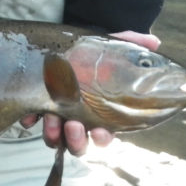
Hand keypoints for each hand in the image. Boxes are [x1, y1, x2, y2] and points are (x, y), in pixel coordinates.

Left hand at [25, 29, 161, 155]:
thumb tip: (154, 42)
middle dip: (76, 139)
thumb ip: (130, 43)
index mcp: (99, 111)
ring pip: (55, 138)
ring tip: (51, 118)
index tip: (99, 132)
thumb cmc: (91, 52)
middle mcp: (78, 118)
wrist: (64, 43)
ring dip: (53, 133)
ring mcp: (56, 115)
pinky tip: (30, 114)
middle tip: (72, 125)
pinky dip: (31, 118)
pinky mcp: (36, 106)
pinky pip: (31, 120)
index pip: (104, 134)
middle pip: (78, 143)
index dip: (102, 138)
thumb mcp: (109, 45)